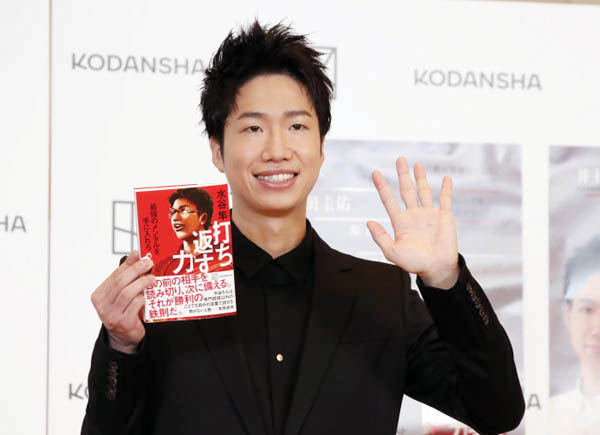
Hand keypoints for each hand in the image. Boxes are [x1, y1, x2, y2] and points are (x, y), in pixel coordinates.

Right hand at [90, 251, 155, 352]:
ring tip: (152, 279)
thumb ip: (127, 274)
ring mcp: (111, 315)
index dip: (128, 264)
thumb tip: (135, 254)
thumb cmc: (124, 310)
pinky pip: (135, 305)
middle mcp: (102, 306)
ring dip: (142, 283)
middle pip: (119, 282)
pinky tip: (147, 296)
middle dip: (136, 270)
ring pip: (127, 293)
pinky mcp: (123, 323)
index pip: (114, 275)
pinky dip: (143, 298)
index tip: (140, 255)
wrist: (124, 336)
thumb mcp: (122, 292)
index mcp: (99, 295)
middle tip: (148, 263)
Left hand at [366, 157, 458, 288]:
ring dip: (420, 178)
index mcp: (400, 222)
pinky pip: (445, 200)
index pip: (389, 200)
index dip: (382, 186)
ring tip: (417, 165)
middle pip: (406, 190)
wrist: (437, 269)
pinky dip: (446, 189)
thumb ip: (380, 237)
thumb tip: (368, 222)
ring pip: (423, 191)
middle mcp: (414, 215)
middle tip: (399, 160)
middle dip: (402, 175)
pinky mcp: (444, 217)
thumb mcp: (392, 252)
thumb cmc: (415, 263)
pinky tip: (445, 178)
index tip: (375, 173)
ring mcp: (429, 214)